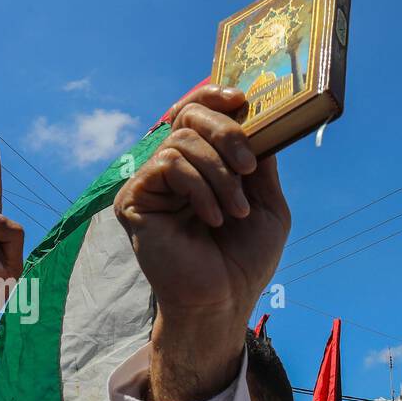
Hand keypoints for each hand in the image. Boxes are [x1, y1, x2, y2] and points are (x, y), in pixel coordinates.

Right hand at [113, 85, 290, 400]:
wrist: (223, 302)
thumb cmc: (244, 261)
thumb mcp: (268, 206)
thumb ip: (262, 163)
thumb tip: (260, 120)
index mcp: (202, 166)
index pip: (198, 114)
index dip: (215, 98)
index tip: (242, 101)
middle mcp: (173, 169)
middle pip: (188, 115)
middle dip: (225, 133)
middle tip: (248, 167)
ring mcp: (151, 183)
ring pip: (181, 141)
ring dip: (219, 174)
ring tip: (235, 213)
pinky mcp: (133, 200)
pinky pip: (166, 164)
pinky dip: (198, 188)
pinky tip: (212, 218)